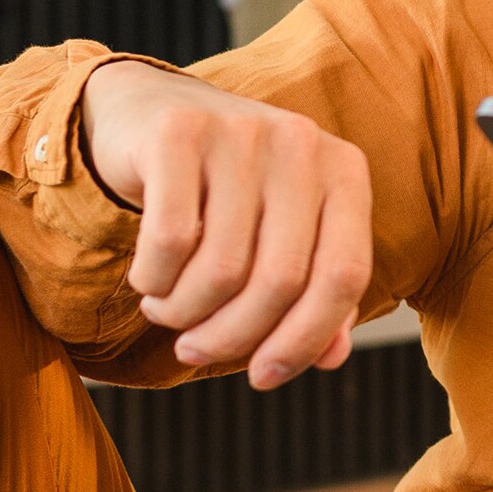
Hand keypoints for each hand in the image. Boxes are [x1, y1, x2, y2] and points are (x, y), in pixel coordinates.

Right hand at [80, 61, 370, 388]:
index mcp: (344, 171)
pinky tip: (149, 280)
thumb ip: (312, 292)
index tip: (263, 378)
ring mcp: (243, 132)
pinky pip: (170, 240)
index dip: (305, 339)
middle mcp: (302, 144)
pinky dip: (154, 280)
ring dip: (185, 313)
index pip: (345, 276)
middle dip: (232, 337)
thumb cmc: (228, 191)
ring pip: (222, 268)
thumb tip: (329, 358)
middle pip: (281, 280)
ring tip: (168, 313)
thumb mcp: (281, 233)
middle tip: (194, 352)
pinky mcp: (179, 132)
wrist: (147, 114)